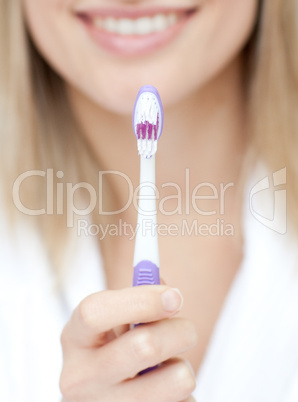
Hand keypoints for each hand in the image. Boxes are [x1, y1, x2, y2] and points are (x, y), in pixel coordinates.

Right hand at [59, 284, 197, 400]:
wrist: (105, 398)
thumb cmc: (119, 348)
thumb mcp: (117, 322)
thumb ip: (140, 301)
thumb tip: (170, 295)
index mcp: (75, 338)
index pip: (95, 312)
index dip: (141, 300)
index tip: (174, 296)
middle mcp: (81, 378)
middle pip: (145, 346)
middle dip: (180, 331)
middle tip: (186, 330)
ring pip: (176, 380)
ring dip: (184, 368)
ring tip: (169, 368)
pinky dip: (185, 395)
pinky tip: (165, 394)